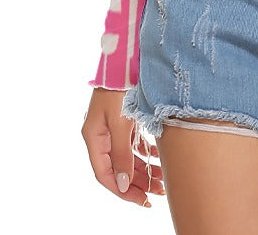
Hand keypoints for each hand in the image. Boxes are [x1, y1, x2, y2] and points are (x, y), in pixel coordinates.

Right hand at [82, 87, 164, 206]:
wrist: (126, 57)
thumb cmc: (119, 86)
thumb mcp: (119, 121)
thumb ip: (121, 153)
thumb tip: (122, 183)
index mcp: (94, 137)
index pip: (105, 174)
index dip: (122, 190)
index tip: (141, 200)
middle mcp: (102, 135)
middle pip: (118, 168)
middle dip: (137, 183)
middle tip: (158, 193)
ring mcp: (114, 127)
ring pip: (128, 157)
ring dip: (145, 170)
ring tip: (163, 181)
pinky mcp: (125, 119)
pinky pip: (135, 144)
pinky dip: (147, 153)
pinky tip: (160, 159)